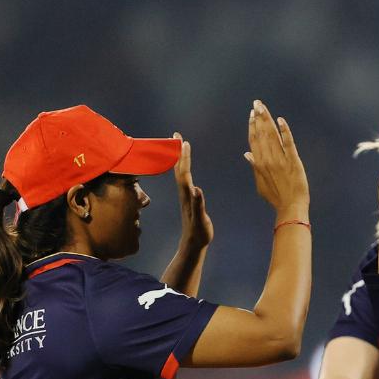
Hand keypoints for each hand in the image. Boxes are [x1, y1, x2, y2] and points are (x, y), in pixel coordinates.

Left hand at [172, 133, 212, 248]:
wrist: (193, 244)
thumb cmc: (199, 233)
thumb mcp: (200, 219)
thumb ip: (199, 204)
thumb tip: (197, 188)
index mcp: (187, 195)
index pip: (184, 172)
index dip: (183, 157)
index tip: (183, 142)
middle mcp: (184, 193)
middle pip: (180, 168)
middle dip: (179, 151)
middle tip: (177, 135)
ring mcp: (186, 195)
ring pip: (181, 172)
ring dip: (180, 158)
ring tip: (180, 145)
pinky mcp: (189, 199)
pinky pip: (185, 178)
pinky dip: (185, 168)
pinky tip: (185, 166)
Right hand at [244, 100, 308, 211]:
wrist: (291, 206)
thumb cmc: (276, 197)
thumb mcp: (260, 183)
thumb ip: (254, 167)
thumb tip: (247, 153)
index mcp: (259, 164)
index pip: (254, 140)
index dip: (252, 126)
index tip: (251, 114)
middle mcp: (268, 159)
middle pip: (262, 134)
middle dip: (259, 117)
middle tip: (256, 103)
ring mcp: (281, 160)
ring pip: (272, 135)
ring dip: (268, 120)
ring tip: (263, 107)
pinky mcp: (293, 161)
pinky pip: (288, 143)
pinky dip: (284, 131)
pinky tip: (281, 120)